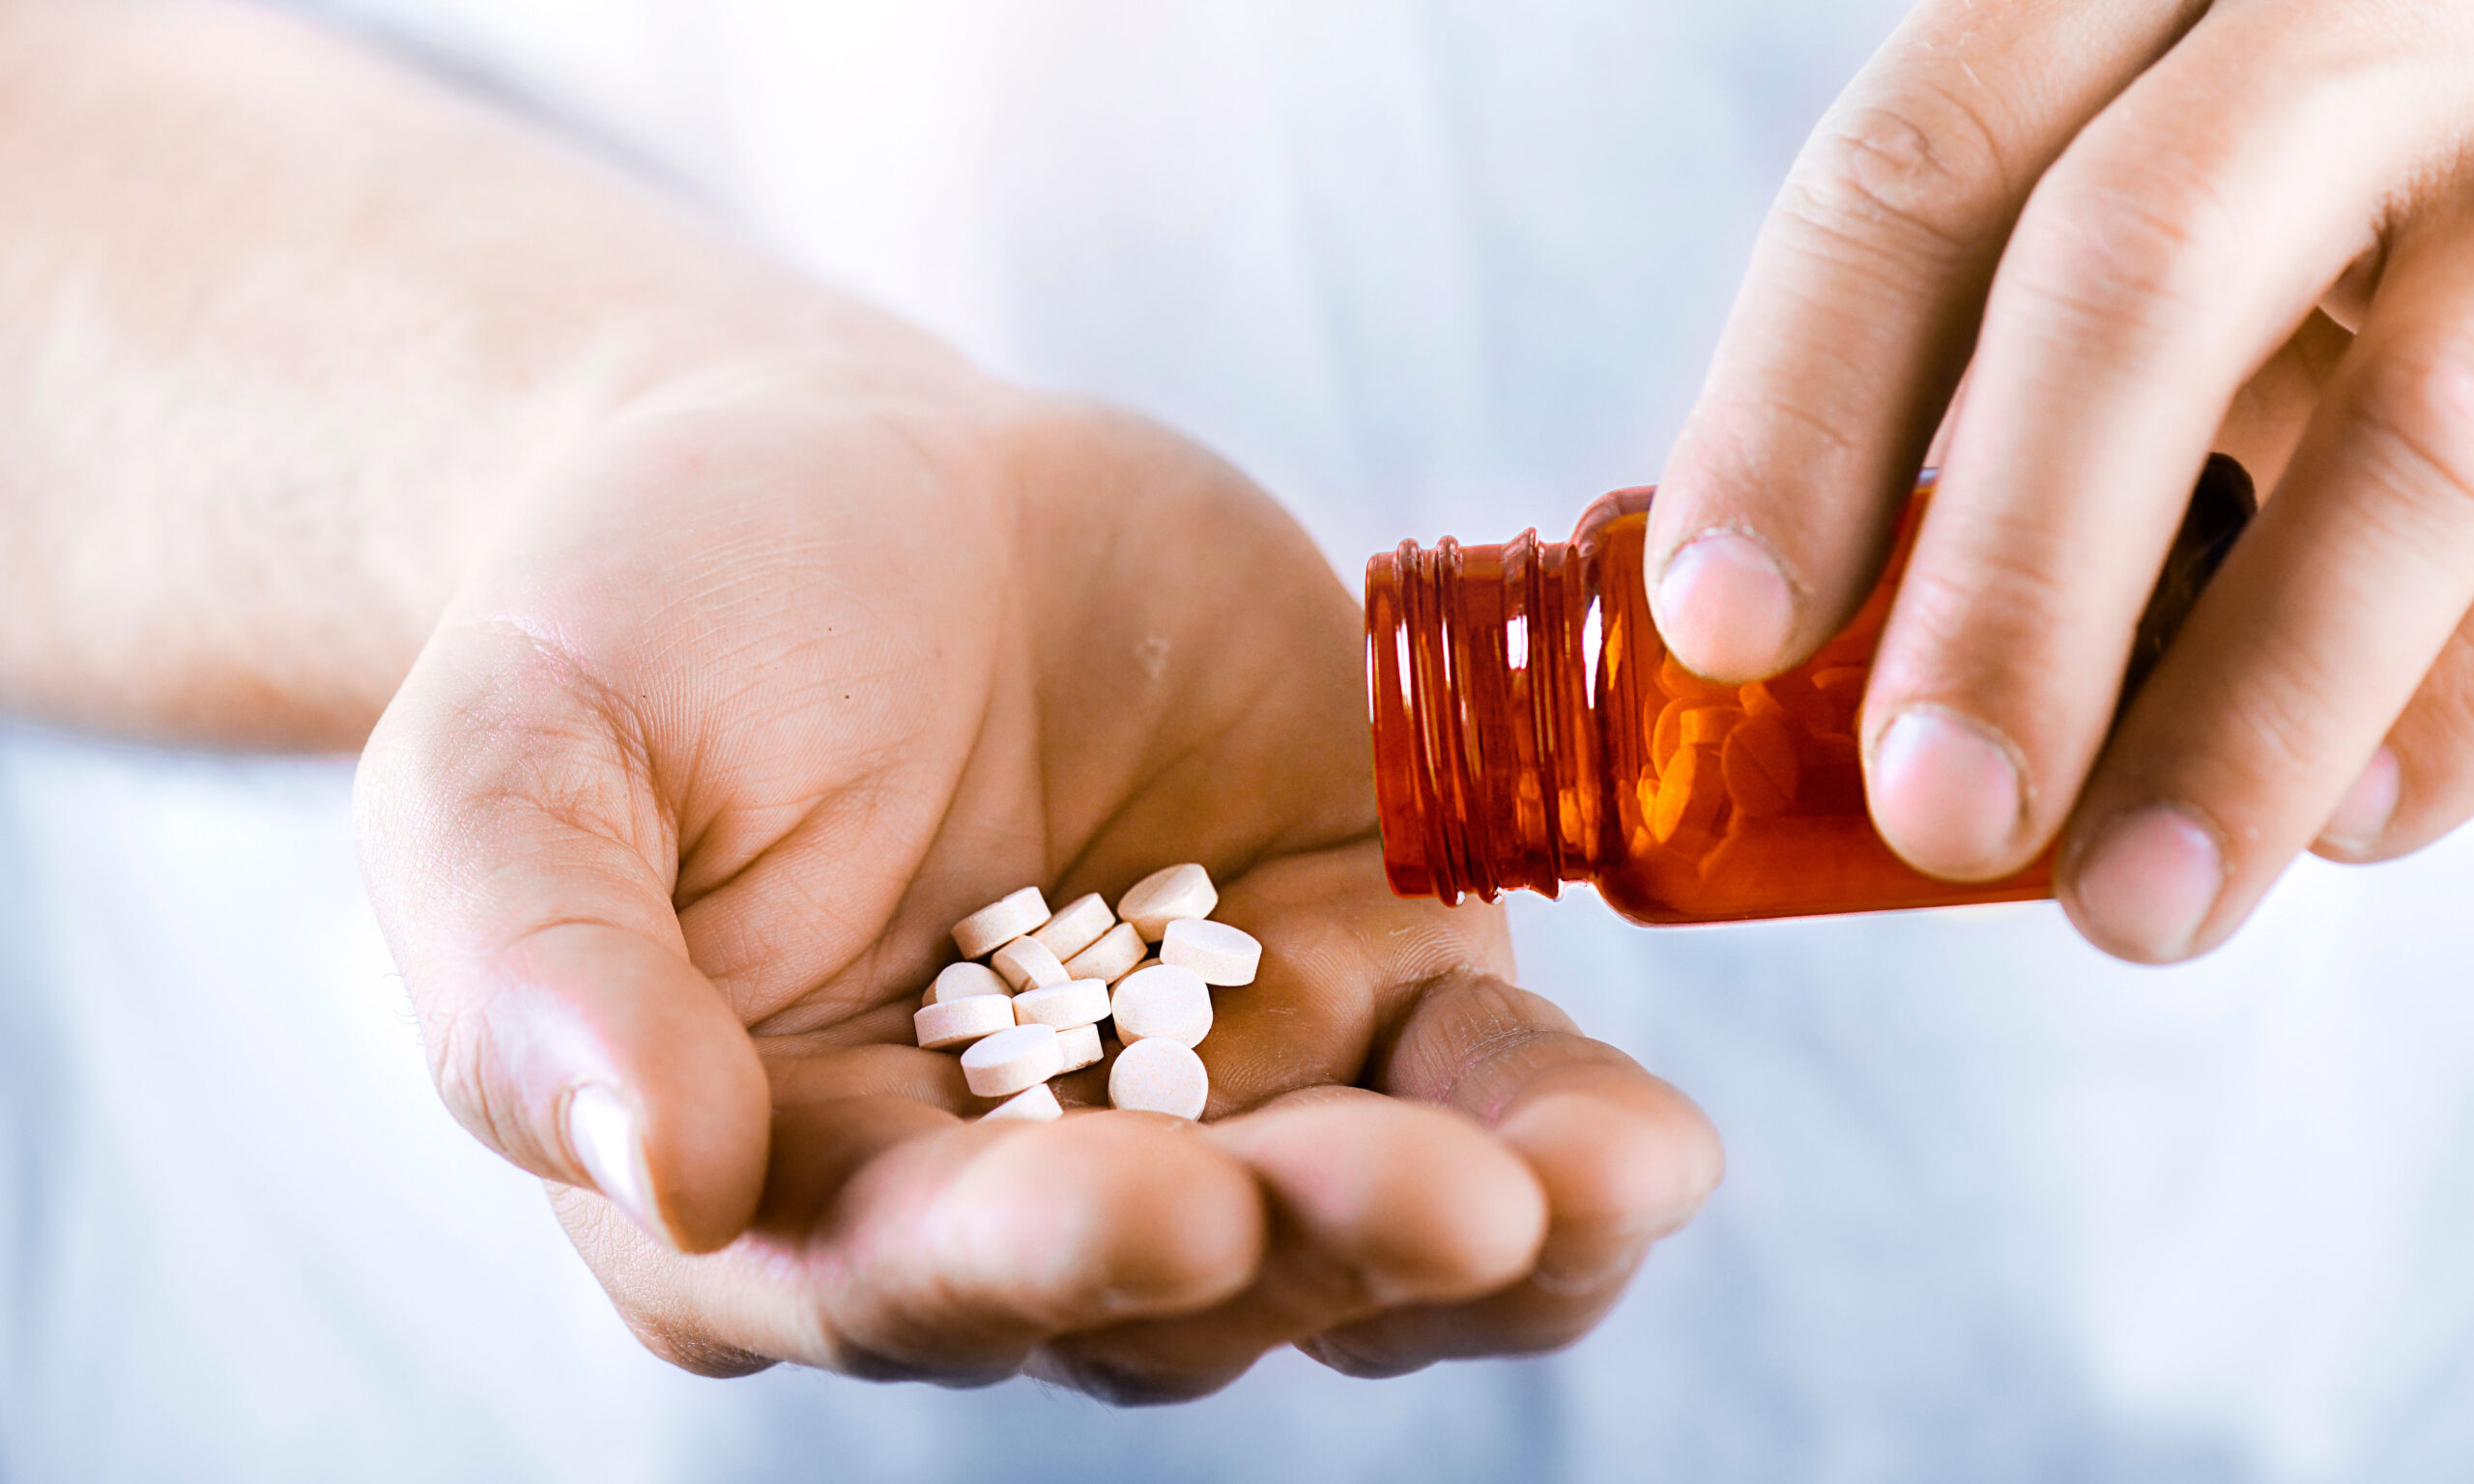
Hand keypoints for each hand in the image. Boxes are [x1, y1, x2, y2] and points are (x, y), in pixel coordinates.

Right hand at [355, 358, 1719, 1397]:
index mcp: (783, 1180)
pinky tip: (1643, 1143)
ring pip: (1356, 1246)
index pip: (914, 1272)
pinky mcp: (1358, 978)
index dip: (1041, 1254)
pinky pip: (1480, 1095)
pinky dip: (1566, 1132)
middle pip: (1173, 1289)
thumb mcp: (516, 748)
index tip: (1159, 1197)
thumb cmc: (653, 615)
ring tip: (1595, 1186)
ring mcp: (1210, 1094)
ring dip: (1485, 1240)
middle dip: (1309, 1252)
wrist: (853, 479)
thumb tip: (657, 1170)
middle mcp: (1011, 1188)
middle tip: (1434, 1196)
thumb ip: (536, 962)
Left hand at [1646, 0, 2473, 961]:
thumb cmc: (2283, 182)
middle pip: (2141, 269)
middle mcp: (2340, 16)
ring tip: (2135, 904)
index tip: (1722, 630)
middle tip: (1938, 810)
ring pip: (2419, 432)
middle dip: (2019, 574)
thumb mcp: (2128, 184)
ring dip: (2257, 702)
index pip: (1927, 168)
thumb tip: (1815, 653)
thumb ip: (2009, 350)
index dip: (1803, 405)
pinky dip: (2453, 704)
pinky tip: (2359, 821)